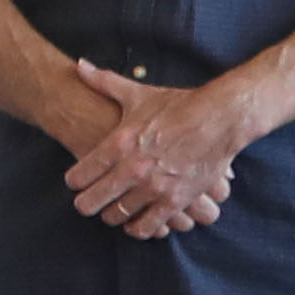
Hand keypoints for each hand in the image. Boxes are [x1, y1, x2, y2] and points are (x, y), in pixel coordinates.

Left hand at [59, 72, 246, 238]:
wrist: (222, 118)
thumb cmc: (178, 105)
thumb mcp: (137, 94)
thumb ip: (104, 83)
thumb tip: (78, 65)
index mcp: (118, 144)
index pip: (78, 176)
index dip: (73, 182)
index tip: (75, 182)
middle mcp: (132, 169)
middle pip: (91, 202)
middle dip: (86, 205)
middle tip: (87, 203)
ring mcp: (155, 187)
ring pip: (117, 216)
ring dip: (112, 216)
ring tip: (112, 212)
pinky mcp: (177, 200)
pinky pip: (148, 226)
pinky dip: (139, 228)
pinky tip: (136, 223)